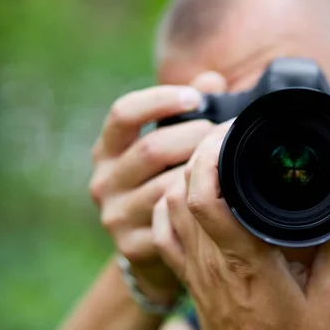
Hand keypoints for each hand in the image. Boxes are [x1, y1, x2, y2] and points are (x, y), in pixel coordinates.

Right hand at [89, 72, 225, 303]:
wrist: (156, 249)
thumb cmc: (166, 183)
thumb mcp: (169, 146)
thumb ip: (187, 112)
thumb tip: (211, 80)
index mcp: (107, 150)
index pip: (123, 113)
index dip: (160, 100)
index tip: (195, 98)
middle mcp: (104, 181)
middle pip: (153, 149)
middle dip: (195, 137)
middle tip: (221, 137)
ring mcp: (115, 215)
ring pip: (167, 185)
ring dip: (202, 172)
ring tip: (225, 164)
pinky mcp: (132, 245)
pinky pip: (173, 219)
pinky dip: (197, 204)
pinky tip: (215, 197)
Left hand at [152, 122, 329, 329]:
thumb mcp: (328, 293)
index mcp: (247, 260)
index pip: (207, 197)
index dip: (211, 154)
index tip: (234, 130)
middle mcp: (212, 262)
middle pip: (183, 191)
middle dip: (200, 151)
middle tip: (228, 133)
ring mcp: (196, 272)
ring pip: (169, 206)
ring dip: (184, 174)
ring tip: (214, 156)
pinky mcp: (189, 281)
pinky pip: (163, 234)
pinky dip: (168, 205)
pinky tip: (185, 193)